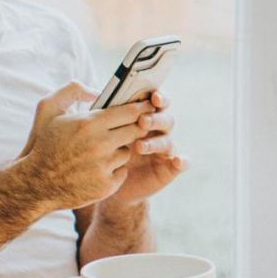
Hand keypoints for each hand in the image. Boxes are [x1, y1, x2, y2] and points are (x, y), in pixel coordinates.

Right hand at [19, 82, 156, 209]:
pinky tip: (97, 169)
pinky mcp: (107, 185)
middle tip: (133, 126)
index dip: (142, 108)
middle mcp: (100, 144)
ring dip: (120, 150)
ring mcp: (104, 166)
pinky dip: (114, 170)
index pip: (130, 112)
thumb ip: (72, 91)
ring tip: (100, 152)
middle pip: (136, 130)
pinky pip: (123, 171)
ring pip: (128, 151)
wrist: (35, 184)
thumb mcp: (48, 109)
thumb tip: (97, 90)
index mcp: (89, 124)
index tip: (149, 106)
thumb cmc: (44, 144)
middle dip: (137, 127)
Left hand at [104, 90, 188, 206]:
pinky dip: (182, 161)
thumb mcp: (99, 133)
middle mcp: (157, 131)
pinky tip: (177, 161)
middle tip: (143, 121)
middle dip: (155, 119)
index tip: (153, 96)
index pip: (156, 103)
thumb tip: (94, 93)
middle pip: (165, 119)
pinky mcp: (169, 168)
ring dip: (157, 142)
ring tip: (140, 146)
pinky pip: (182, 163)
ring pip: (168, 140)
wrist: (103, 183)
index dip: (158, 98)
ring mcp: (164, 150)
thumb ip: (101, 114)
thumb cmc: (100, 153)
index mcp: (143, 118)